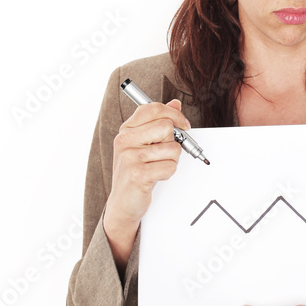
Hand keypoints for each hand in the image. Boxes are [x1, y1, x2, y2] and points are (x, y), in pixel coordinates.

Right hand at [104, 97, 189, 233]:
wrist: (123, 202)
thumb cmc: (134, 171)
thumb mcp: (143, 143)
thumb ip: (158, 121)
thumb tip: (175, 103)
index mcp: (126, 130)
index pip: (153, 108)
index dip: (174, 114)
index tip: (183, 125)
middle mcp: (124, 141)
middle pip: (166, 127)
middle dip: (173, 141)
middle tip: (163, 153)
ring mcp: (130, 158)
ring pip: (172, 148)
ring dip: (171, 160)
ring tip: (156, 167)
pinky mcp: (138, 175)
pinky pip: (170, 166)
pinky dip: (168, 173)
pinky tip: (156, 176)